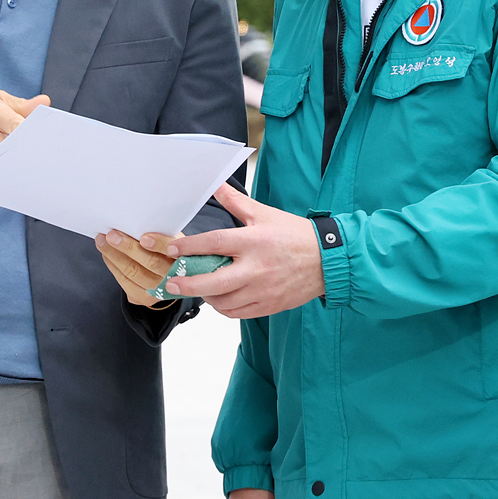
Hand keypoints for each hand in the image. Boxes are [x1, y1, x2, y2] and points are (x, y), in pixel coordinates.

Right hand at [0, 90, 48, 179]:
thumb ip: (20, 105)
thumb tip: (44, 103)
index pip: (18, 125)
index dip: (32, 136)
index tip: (43, 144)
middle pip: (11, 150)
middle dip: (25, 155)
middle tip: (37, 161)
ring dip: (11, 169)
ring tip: (21, 168)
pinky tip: (1, 174)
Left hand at [96, 229, 178, 308]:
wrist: (173, 277)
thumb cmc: (170, 251)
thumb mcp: (174, 239)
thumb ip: (164, 232)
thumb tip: (139, 220)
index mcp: (186, 258)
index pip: (173, 250)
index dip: (159, 244)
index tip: (143, 237)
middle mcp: (175, 277)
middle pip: (150, 262)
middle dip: (128, 247)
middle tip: (112, 235)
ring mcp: (159, 290)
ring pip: (133, 272)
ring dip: (114, 255)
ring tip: (102, 241)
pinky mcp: (144, 298)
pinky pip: (125, 282)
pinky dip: (113, 266)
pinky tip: (106, 255)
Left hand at [163, 183, 323, 319]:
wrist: (327, 260)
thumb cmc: (296, 236)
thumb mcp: (265, 213)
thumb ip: (236, 202)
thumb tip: (216, 186)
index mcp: (254, 241)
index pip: (214, 243)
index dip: (189, 247)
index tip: (172, 250)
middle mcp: (257, 268)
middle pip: (214, 282)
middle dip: (188, 284)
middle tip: (171, 283)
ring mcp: (263, 290)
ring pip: (224, 301)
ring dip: (205, 297)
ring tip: (195, 288)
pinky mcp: (268, 305)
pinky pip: (238, 313)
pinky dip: (223, 308)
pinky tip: (218, 298)